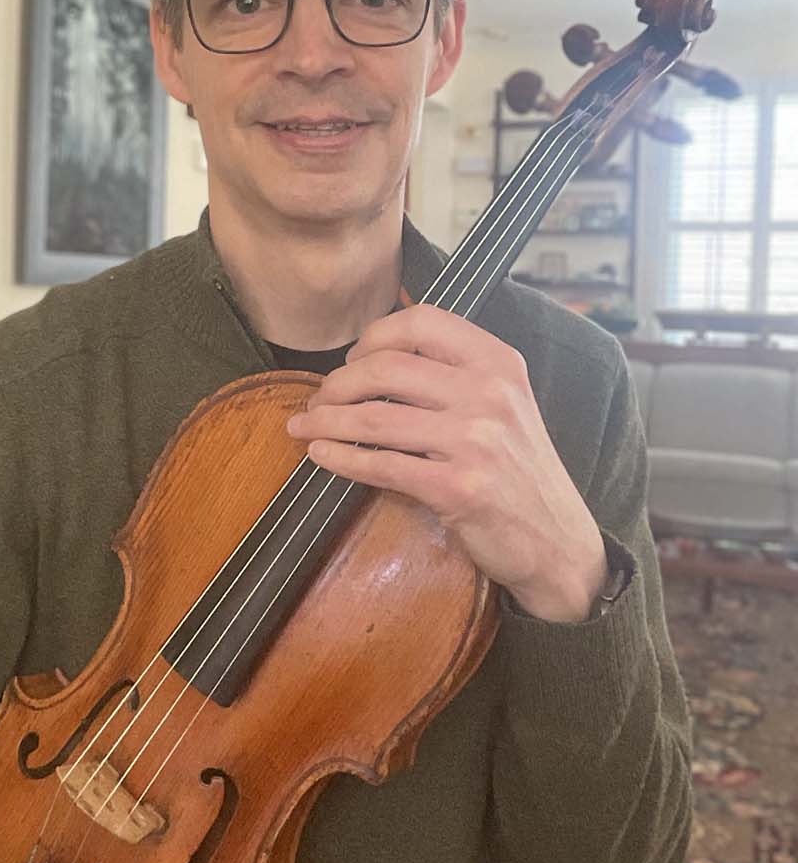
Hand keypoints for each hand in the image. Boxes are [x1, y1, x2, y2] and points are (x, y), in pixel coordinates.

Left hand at [286, 304, 607, 621]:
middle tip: (318, 399)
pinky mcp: (457, 488)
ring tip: (303, 425)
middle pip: (386, 368)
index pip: (422, 322)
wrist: (558, 540)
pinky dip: (340, 458)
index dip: (375, 336)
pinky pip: (380, 464)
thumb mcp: (506, 404)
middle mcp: (490, 394)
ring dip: (326, 420)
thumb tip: (375, 359)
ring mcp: (475, 441)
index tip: (353, 359)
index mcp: (499, 363)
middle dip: (338, 383)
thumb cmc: (519, 470)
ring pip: (375, 417)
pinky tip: (321, 454)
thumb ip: (456, 373)